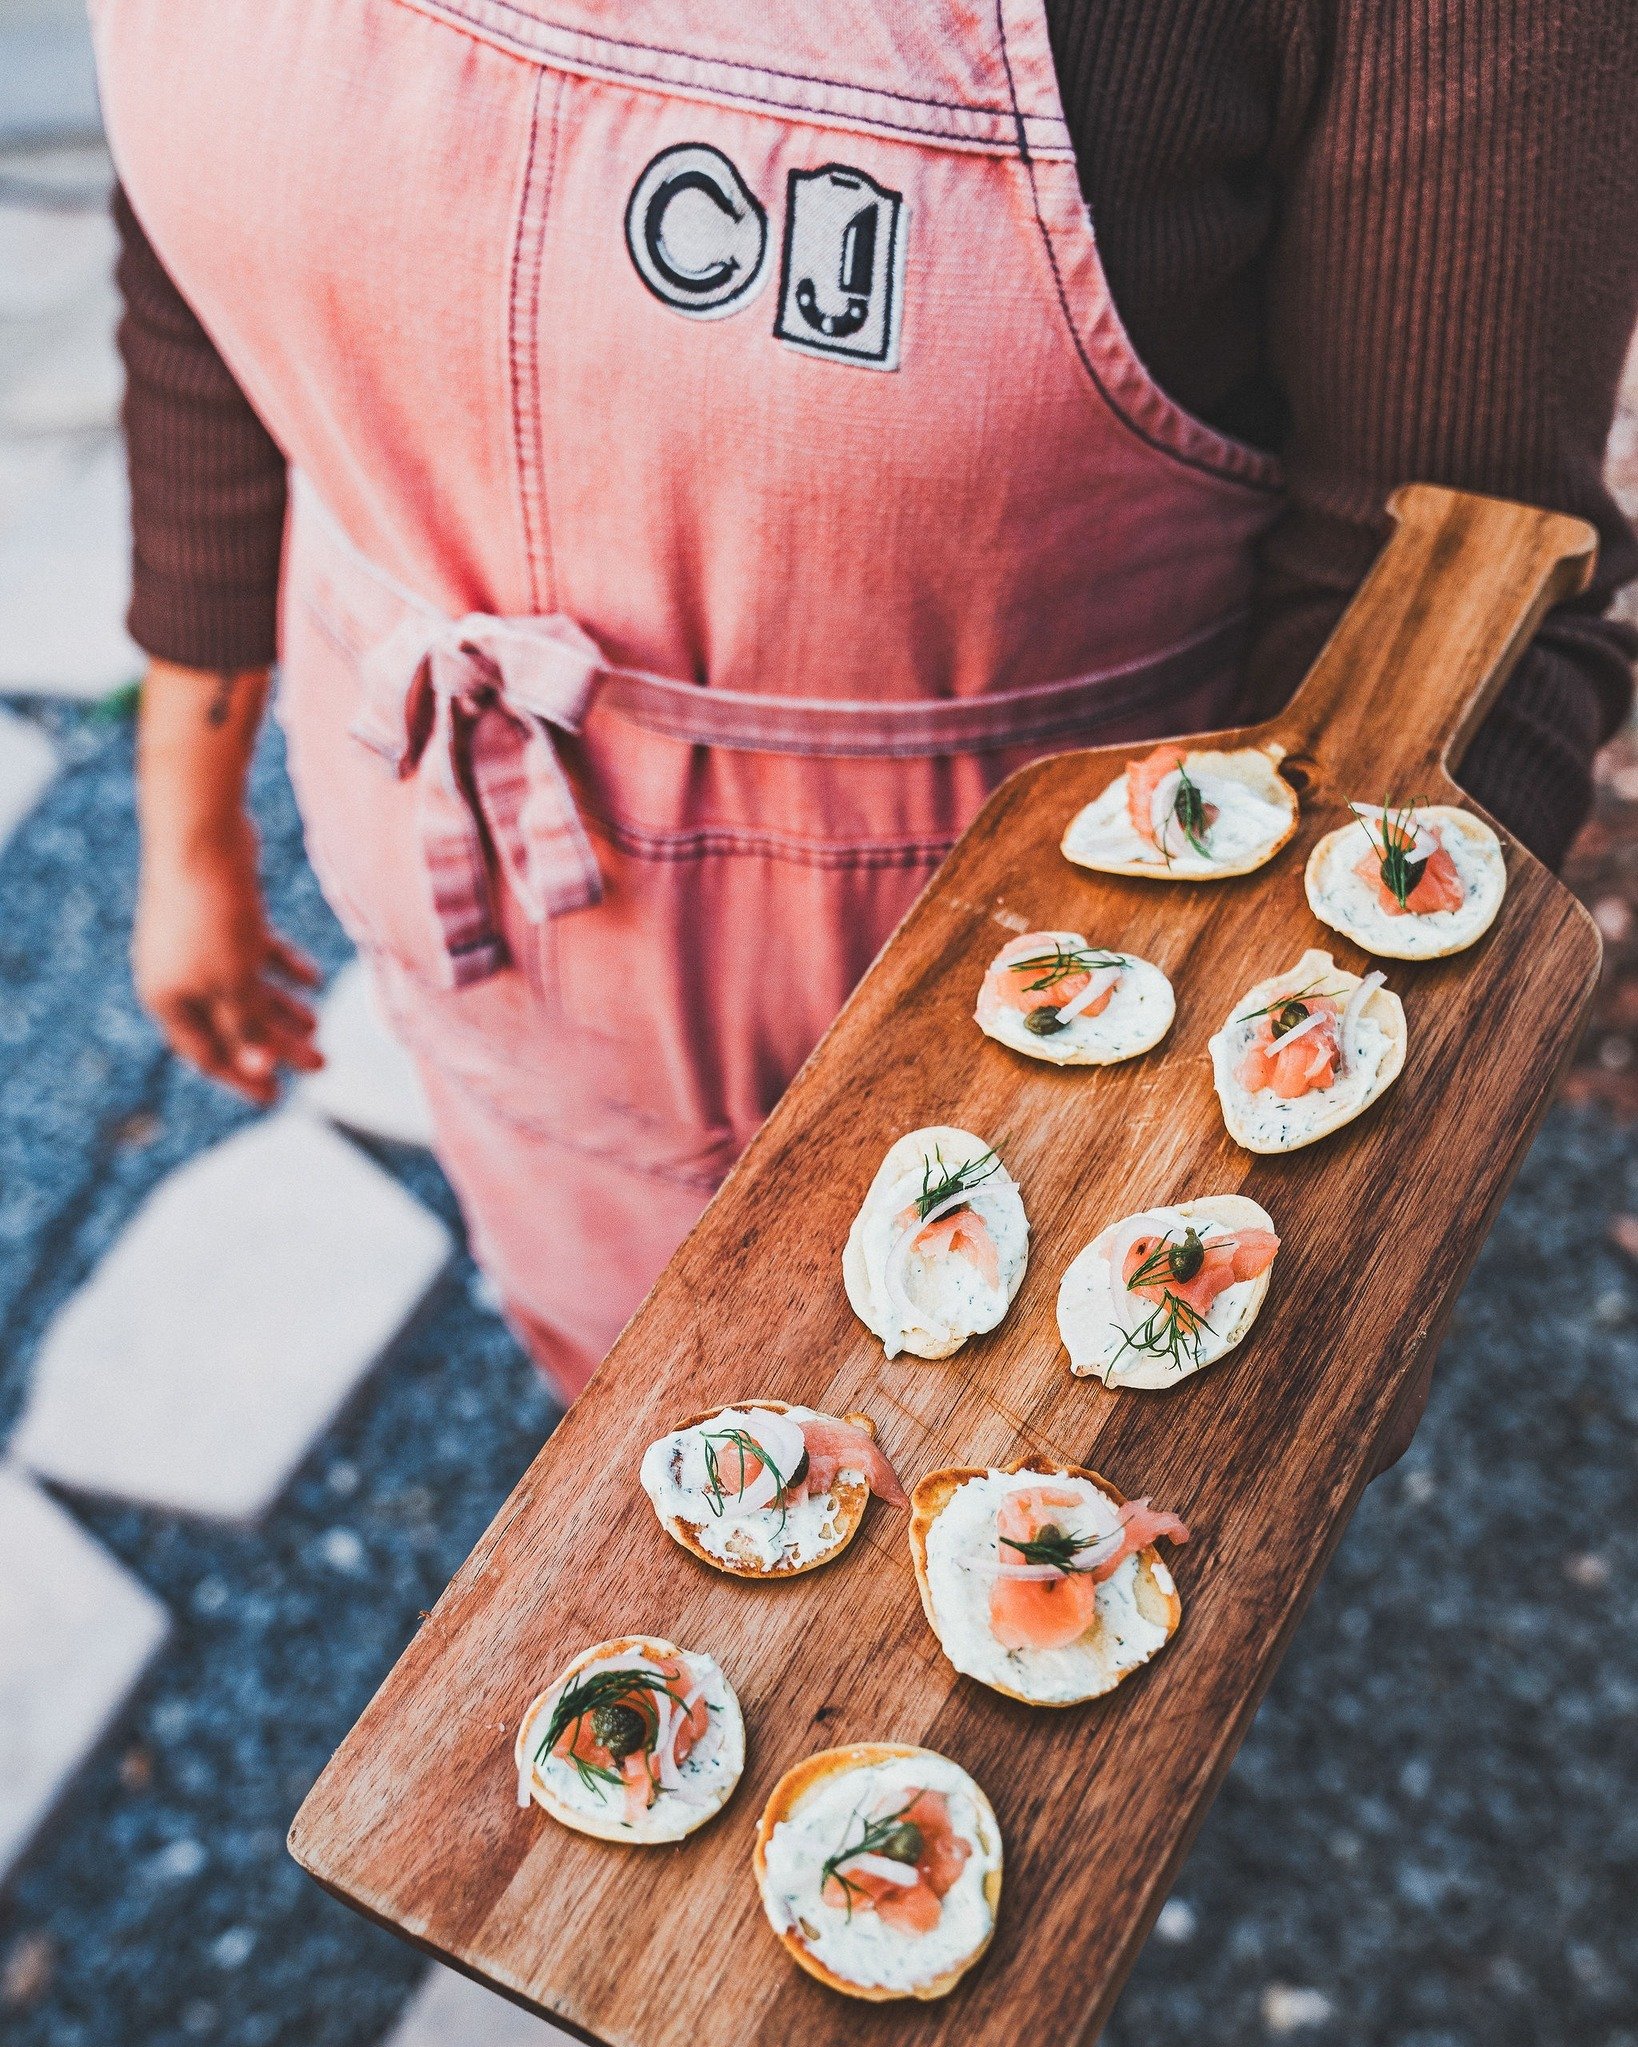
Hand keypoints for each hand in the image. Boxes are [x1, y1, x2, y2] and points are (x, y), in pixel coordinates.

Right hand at [133, 809, 323, 1105]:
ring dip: (282, 1008)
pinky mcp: (223, 913)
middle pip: (233, 1023)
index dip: (243, 1076)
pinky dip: (282, 967)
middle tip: (321, 1064)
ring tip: (319, 1025)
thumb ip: (247, 1027)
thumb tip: (259, 1067)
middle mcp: (177, 974)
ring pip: (245, 987)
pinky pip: (254, 951)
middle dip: (275, 1045)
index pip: (207, 1053)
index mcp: (167, 999)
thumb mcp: (234, 983)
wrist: (203, 834)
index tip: (277, 1097)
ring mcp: (198, 942)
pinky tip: (313, 978)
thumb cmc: (213, 915)